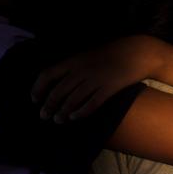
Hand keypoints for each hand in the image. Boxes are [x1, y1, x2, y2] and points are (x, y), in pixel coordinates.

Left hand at [31, 35, 163, 122]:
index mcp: (74, 60)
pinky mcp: (109, 88)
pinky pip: (92, 103)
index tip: (35, 99)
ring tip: (57, 120)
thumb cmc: (112, 54)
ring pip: (73, 99)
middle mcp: (82, 70)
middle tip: (43, 116)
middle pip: (59, 90)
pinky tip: (74, 117)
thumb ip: (74, 67)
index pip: (48, 74)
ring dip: (62, 111)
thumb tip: (58, 82)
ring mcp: (96, 79)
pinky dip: (81, 112)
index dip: (38, 88)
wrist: (137, 52)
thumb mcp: (88, 55)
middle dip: (49, 105)